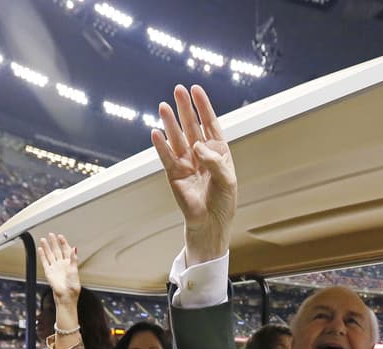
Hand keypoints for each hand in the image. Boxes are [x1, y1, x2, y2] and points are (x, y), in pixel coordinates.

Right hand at [37, 233, 80, 318]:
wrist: (66, 295)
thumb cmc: (73, 286)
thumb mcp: (75, 270)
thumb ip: (73, 259)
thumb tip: (75, 248)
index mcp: (69, 263)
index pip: (66, 250)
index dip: (63, 243)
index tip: (60, 236)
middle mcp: (61, 264)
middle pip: (56, 250)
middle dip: (54, 242)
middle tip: (51, 235)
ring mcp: (55, 268)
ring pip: (50, 255)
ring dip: (47, 247)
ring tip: (43, 240)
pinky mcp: (49, 272)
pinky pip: (45, 262)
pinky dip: (42, 255)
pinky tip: (40, 249)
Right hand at [151, 84, 236, 266]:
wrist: (210, 225)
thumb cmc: (223, 204)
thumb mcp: (227, 180)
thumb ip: (214, 161)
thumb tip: (197, 146)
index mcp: (218, 152)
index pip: (210, 124)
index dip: (203, 107)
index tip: (196, 90)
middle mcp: (201, 154)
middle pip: (191, 126)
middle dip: (185, 108)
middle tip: (177, 90)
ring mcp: (186, 163)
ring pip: (177, 138)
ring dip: (171, 122)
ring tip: (163, 106)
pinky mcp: (174, 174)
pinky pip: (166, 157)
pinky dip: (160, 145)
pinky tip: (155, 132)